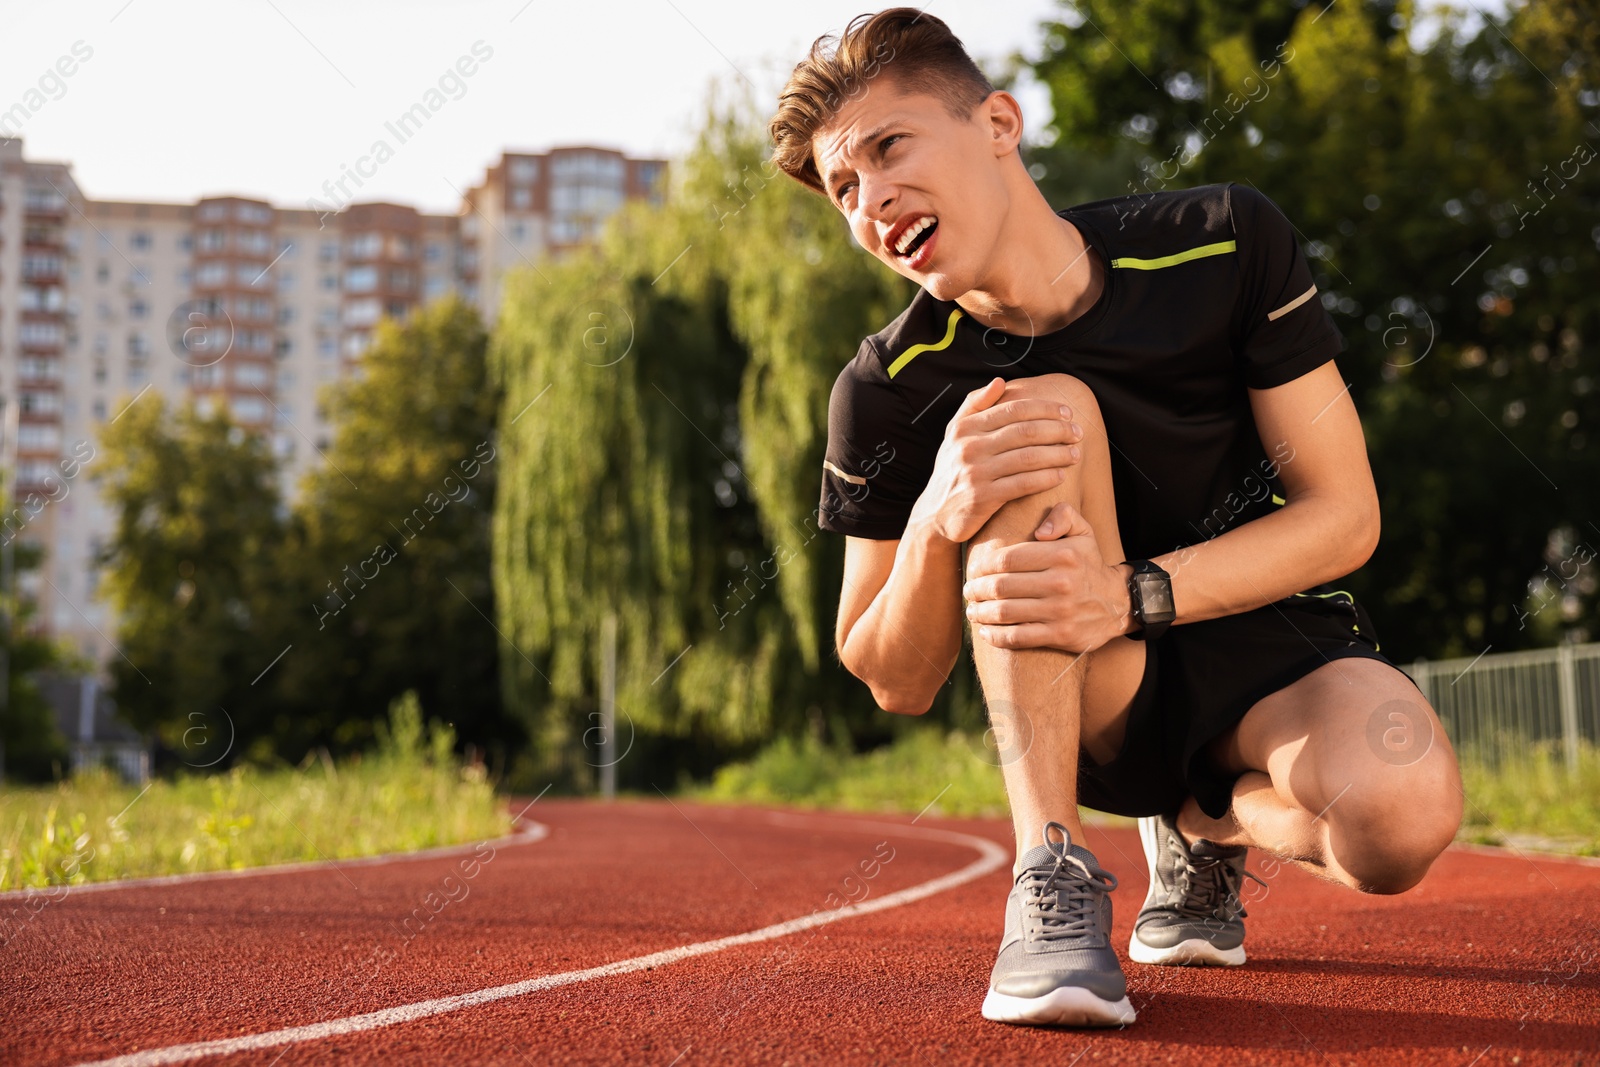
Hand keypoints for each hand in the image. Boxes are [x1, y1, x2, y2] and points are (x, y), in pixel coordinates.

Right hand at [908, 377, 1083, 543]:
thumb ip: (975, 405)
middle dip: (1057, 430)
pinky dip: (1046, 478)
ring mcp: (975, 472)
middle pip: (1025, 432)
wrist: (935, 514)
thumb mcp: (955, 435)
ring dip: (1058, 454)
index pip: (1013, 409)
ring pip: (1028, 457)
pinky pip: (1023, 484)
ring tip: (1075, 454)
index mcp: (965, 427)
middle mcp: (968, 447)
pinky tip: (1060, 475)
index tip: (1067, 413)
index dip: (1045, 408)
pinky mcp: (982, 498)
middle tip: (1077, 433)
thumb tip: (1000, 382)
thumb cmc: (953, 470)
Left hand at [962, 502, 1131, 653]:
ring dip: (980, 613)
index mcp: (1062, 555)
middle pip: (1000, 586)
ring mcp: (1060, 611)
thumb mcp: (1083, 531)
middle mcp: (1061, 582)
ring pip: (1004, 612)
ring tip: (972, 610)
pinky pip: (1017, 637)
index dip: (983, 565)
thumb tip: (1040, 531)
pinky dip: (995, 636)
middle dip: (976, 590)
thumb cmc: (1089, 564)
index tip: (973, 570)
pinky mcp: (1060, 635)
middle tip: (968, 591)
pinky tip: (985, 631)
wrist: (1118, 602)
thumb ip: (1062, 515)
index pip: (1007, 558)